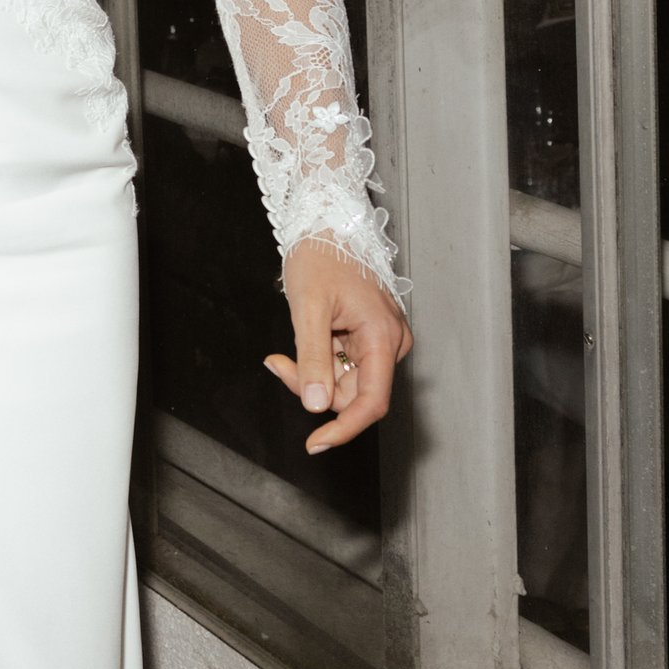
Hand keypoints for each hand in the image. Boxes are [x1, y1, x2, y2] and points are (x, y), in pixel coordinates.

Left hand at [266, 240, 411, 454]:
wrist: (326, 225)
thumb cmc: (321, 257)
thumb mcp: (308, 309)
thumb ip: (313, 358)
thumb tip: (316, 405)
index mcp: (384, 337)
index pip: (372, 402)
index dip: (344, 429)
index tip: (315, 443)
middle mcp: (390, 343)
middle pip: (354, 394)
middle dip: (314, 389)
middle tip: (278, 362)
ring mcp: (380, 341)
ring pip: (345, 384)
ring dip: (312, 376)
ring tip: (284, 352)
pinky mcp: (367, 339)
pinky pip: (342, 367)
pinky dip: (318, 364)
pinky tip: (300, 345)